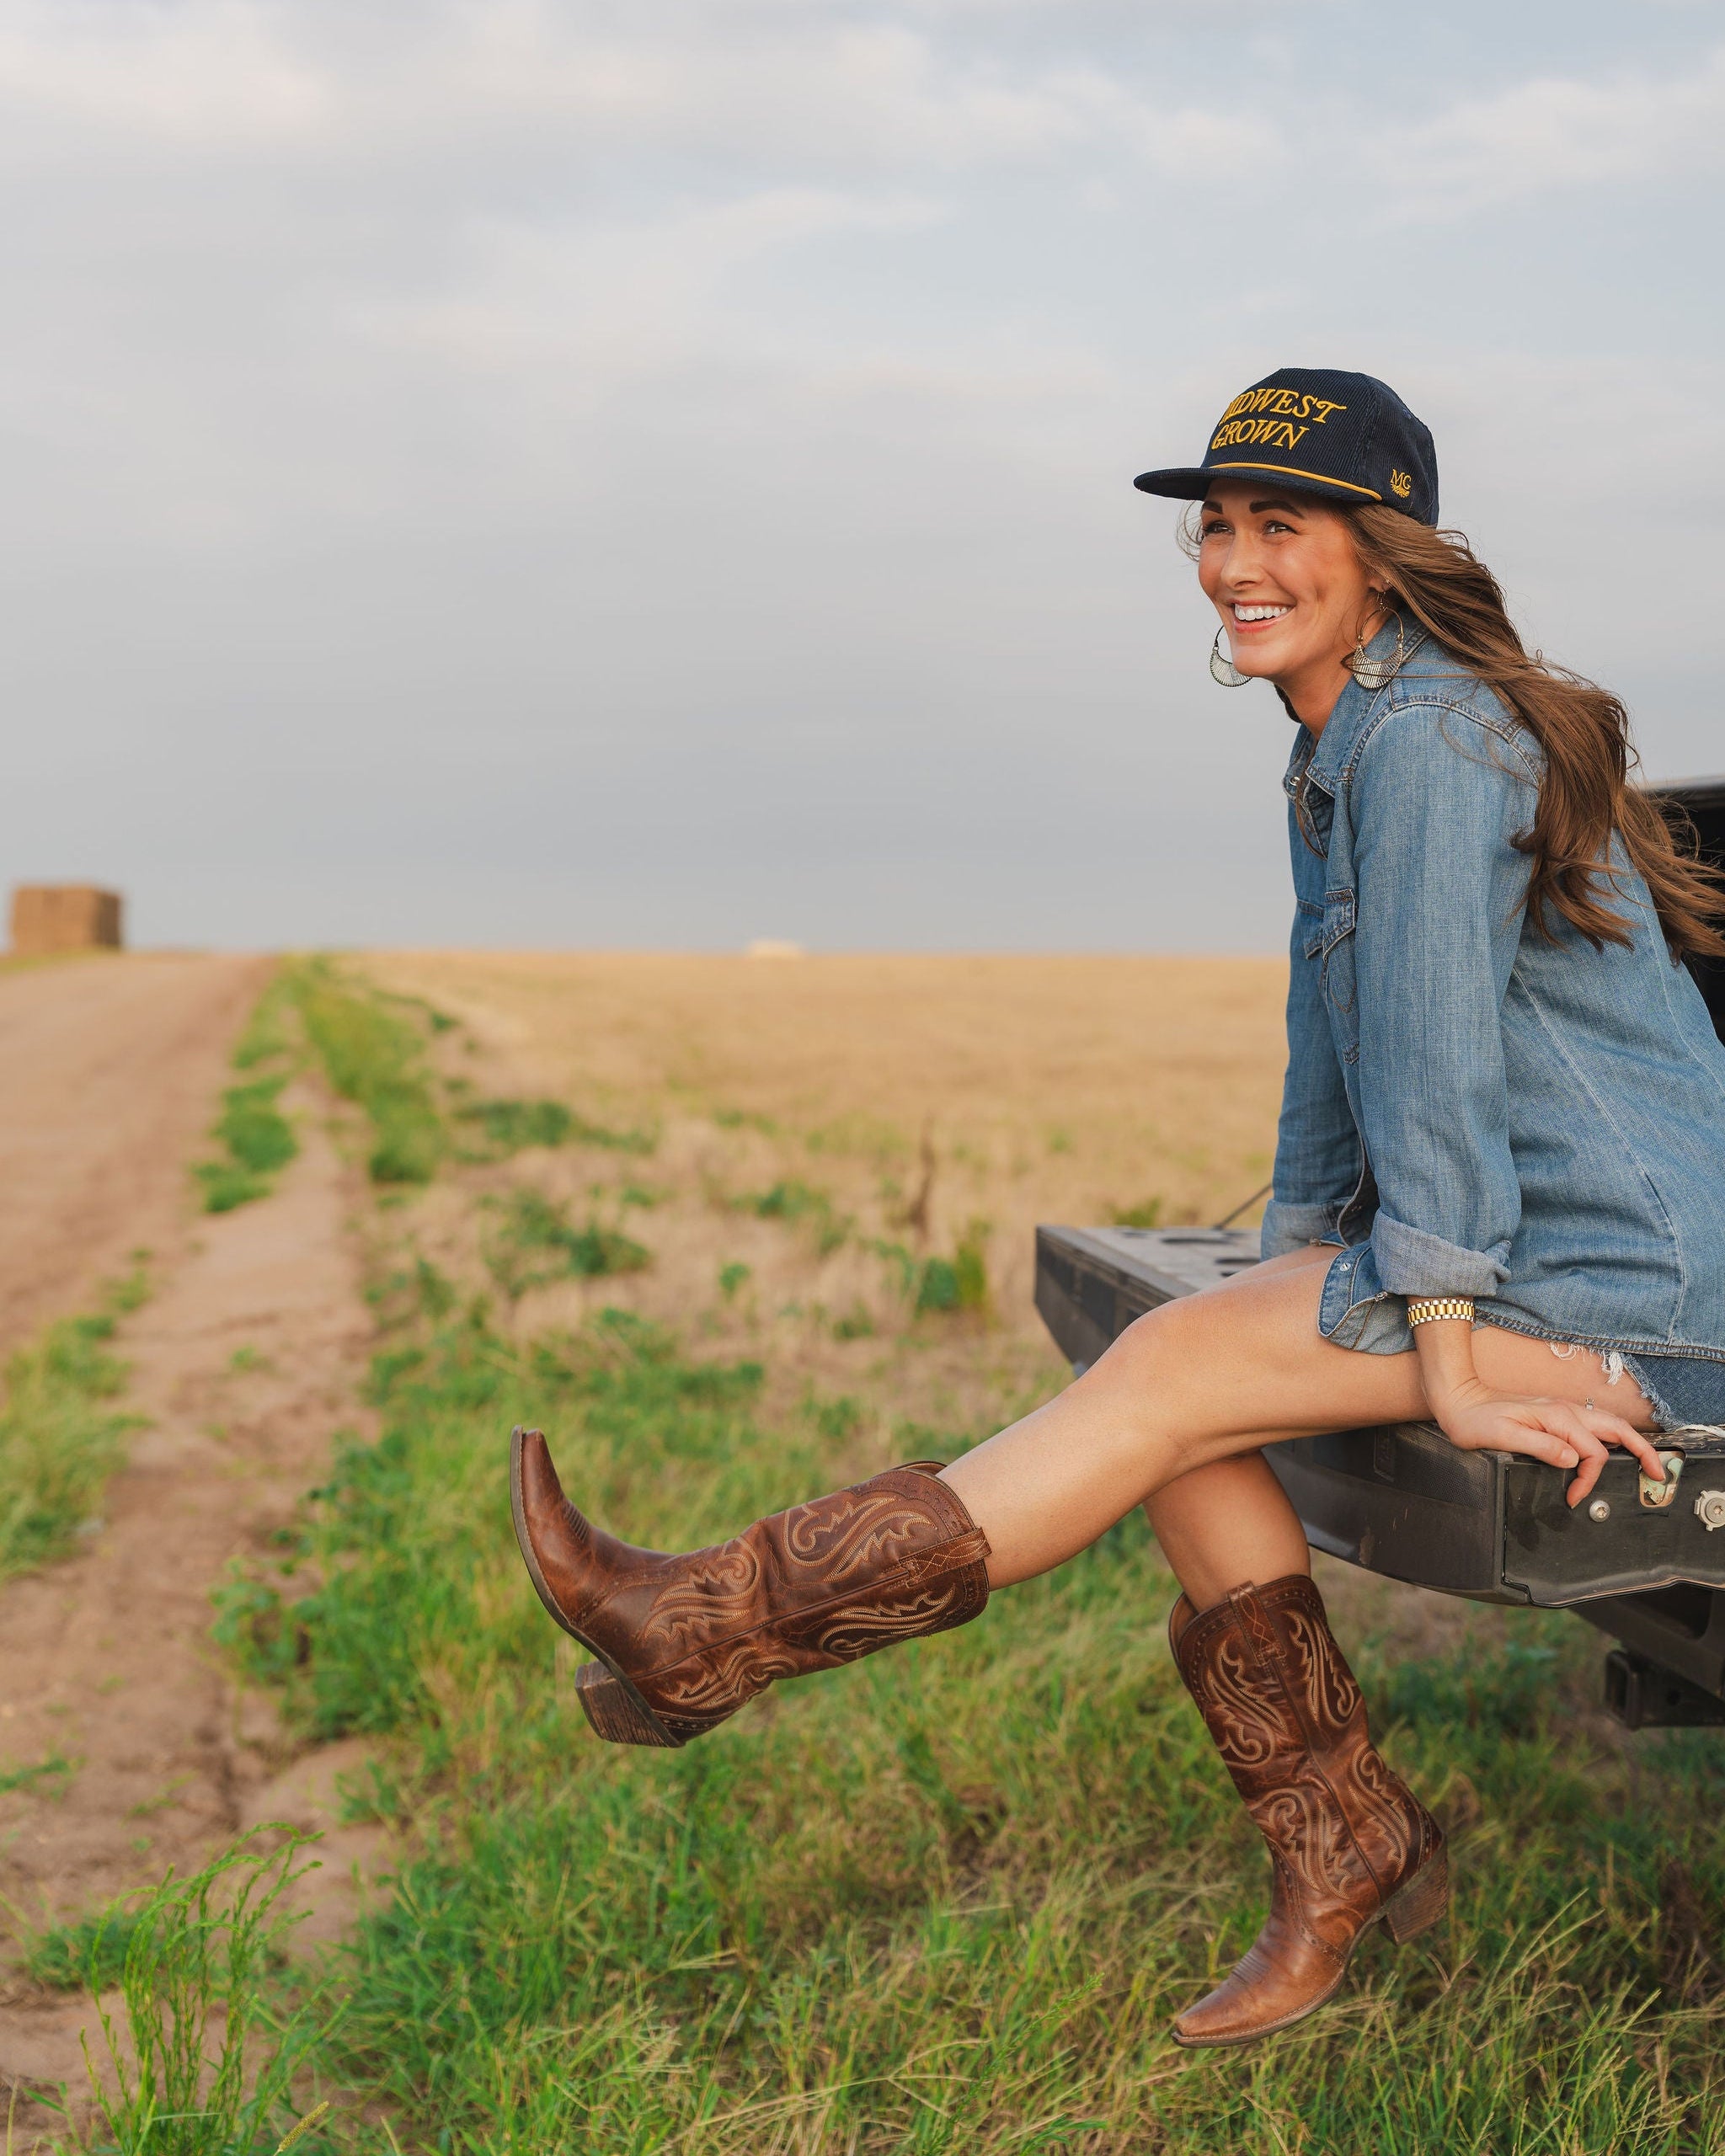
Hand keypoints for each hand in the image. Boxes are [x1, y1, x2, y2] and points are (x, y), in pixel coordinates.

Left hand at [1434, 1377, 1666, 1507]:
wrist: (1458, 1400)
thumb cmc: (1475, 1420)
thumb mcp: (1503, 1436)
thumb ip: (1540, 1446)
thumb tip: (1572, 1460)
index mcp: (1557, 1417)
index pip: (1592, 1453)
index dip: (1588, 1479)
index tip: (1573, 1497)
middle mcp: (1566, 1410)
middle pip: (1617, 1429)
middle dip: (1642, 1451)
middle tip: (1657, 1473)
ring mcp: (1563, 1409)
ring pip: (1609, 1424)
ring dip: (1632, 1441)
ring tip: (1648, 1461)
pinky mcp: (1556, 1413)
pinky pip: (1594, 1423)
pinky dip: (1613, 1435)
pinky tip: (1615, 1446)